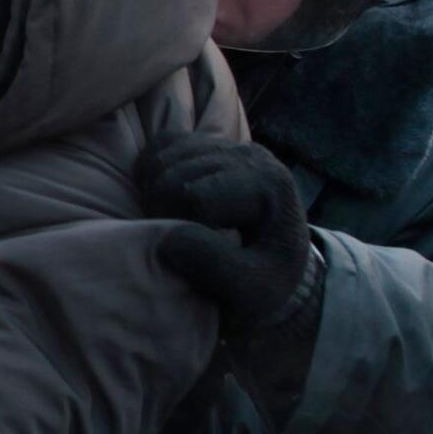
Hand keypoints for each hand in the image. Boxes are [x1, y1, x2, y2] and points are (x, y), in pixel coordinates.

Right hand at [136, 136, 316, 333]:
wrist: (280, 270)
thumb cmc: (267, 283)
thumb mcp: (252, 291)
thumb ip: (216, 268)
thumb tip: (168, 239)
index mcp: (269, 186)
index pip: (195, 195)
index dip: (175, 226)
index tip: (184, 254)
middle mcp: (252, 157)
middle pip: (174, 172)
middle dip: (161, 210)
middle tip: (176, 239)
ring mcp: (230, 147)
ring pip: (163, 155)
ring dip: (153, 192)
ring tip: (172, 221)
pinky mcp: (212, 146)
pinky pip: (164, 142)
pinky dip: (152, 169)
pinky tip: (166, 199)